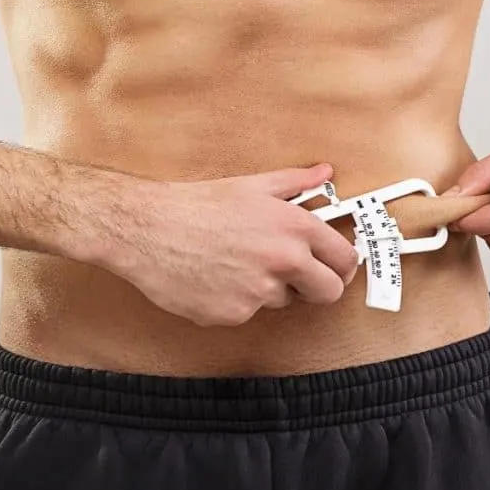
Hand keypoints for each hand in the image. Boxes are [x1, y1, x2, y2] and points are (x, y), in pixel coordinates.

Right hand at [100, 164, 359, 326]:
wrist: (146, 229)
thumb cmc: (195, 204)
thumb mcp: (251, 186)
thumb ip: (295, 182)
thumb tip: (325, 173)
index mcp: (294, 227)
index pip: (344, 258)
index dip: (343, 265)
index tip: (336, 267)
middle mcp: (283, 261)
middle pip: (328, 292)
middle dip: (319, 287)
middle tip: (300, 277)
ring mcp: (259, 293)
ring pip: (283, 301)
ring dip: (270, 289)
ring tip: (236, 263)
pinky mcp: (234, 315)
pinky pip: (248, 313)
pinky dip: (236, 301)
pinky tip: (215, 277)